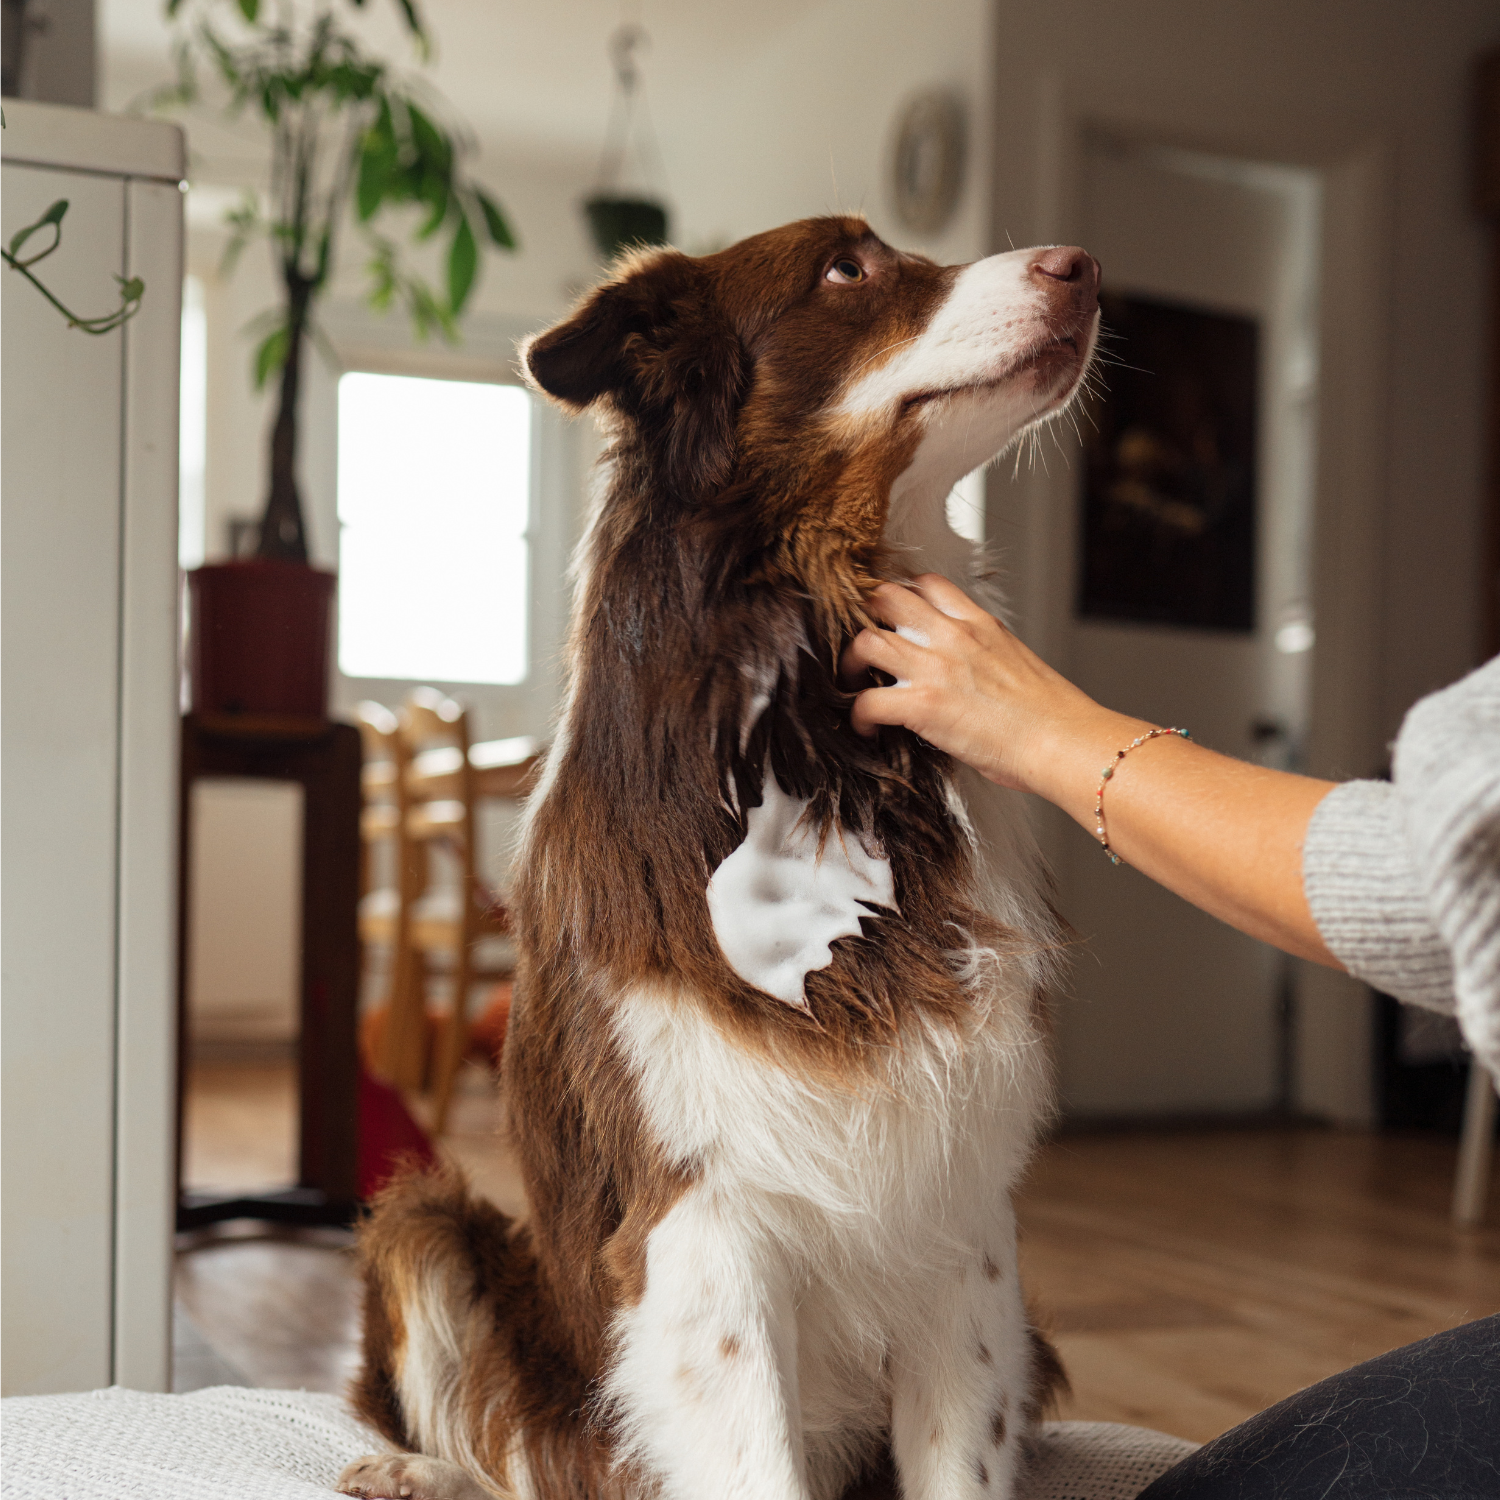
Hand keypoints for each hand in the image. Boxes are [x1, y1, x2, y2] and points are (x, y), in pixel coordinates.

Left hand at [841, 575, 1141, 811]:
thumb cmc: (1053, 716)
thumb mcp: (1018, 664)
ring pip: (865, 641)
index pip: (928, 584)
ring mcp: (936, 667)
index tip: (891, 617)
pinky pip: (867, 700)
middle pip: (886, 597)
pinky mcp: (923, 704)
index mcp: (979, 624)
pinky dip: (857, 715)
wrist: (1064, 741)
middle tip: (862, 644)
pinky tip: (864, 728)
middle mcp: (954, 636)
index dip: (902, 597)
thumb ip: (984, 656)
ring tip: (851, 682)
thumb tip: (967, 674)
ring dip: (849, 662)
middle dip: (864, 617)